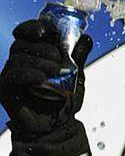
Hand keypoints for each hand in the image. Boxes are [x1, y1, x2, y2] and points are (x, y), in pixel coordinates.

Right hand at [1, 19, 93, 155]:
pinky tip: (42, 78)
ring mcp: (10, 76)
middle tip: (61, 59)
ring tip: (57, 71)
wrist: (56, 128)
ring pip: (18, 57)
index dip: (34, 27)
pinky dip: (28, 74)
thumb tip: (86, 38)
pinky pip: (13, 75)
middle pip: (22, 43)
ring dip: (40, 61)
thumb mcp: (76, 76)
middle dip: (44, 47)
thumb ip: (78, 57)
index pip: (26, 32)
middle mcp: (18, 62)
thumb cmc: (63, 101)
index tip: (47, 29)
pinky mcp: (5, 90)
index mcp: (33, 55)